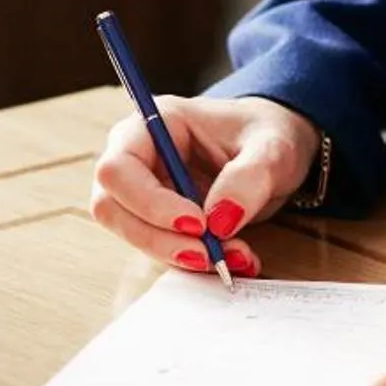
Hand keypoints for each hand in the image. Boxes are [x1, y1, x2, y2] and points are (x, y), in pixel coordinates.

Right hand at [88, 94, 321, 278]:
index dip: (148, 203)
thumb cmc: (266, 134)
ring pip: (132, 235)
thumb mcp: (272, 148)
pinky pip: (161, 249)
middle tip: (209, 254)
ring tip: (231, 258)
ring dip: (177, 255)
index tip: (197, 223)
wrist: (273, 151)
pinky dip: (193, 261)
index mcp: (155, 124)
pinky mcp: (157, 220)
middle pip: (112, 208)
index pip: (118, 168)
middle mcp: (138, 157)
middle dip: (158, 239)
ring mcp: (142, 192)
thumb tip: (220, 220)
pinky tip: (232, 259)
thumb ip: (250, 177)